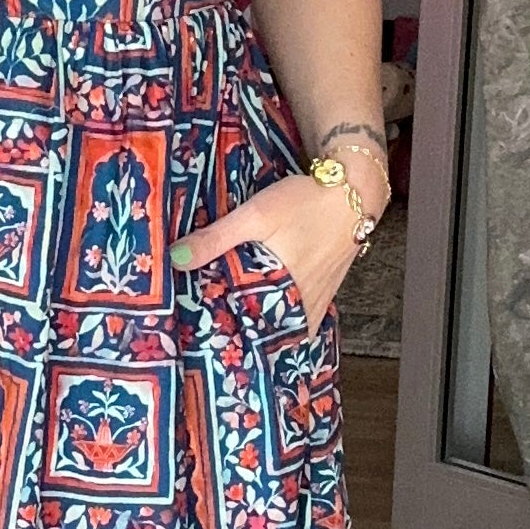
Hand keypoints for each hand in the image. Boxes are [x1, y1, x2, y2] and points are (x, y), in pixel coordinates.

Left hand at [168, 152, 388, 321]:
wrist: (354, 194)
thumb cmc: (304, 202)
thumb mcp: (256, 214)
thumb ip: (217, 238)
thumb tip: (175, 259)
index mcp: (281, 292)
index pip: (245, 328)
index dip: (220, 334)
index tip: (196, 334)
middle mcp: (302, 306)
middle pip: (265, 333)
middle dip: (238, 334)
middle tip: (207, 333)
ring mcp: (316, 304)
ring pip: (284, 329)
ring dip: (261, 329)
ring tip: (230, 326)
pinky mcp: (325, 296)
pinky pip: (300, 320)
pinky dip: (282, 321)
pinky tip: (264, 313)